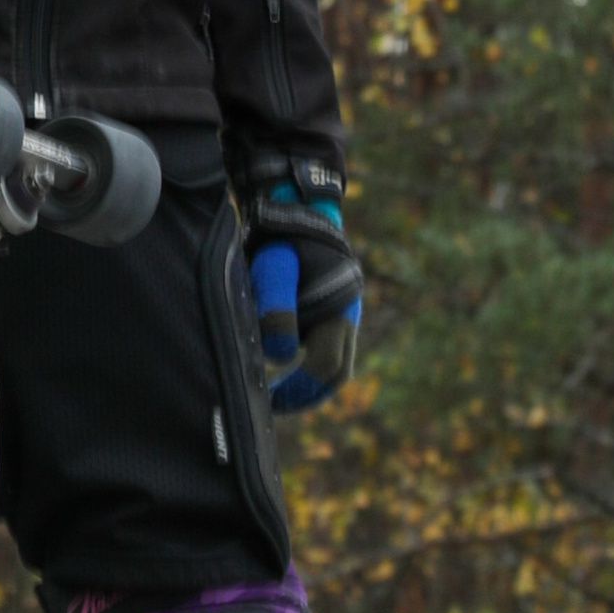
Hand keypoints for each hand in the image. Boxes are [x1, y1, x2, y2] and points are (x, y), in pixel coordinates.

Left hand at [246, 179, 361, 412]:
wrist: (296, 205)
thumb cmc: (282, 238)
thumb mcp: (273, 267)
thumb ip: (276, 309)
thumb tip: (278, 358)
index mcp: (337, 310)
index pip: (324, 367)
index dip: (297, 391)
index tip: (268, 401)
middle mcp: (345, 315)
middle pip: (337, 373)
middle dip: (309, 395)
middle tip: (274, 406)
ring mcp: (341, 312)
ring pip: (335, 360)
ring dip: (310, 381)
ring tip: (275, 392)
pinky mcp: (330, 307)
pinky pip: (325, 345)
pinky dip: (308, 363)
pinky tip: (277, 362)